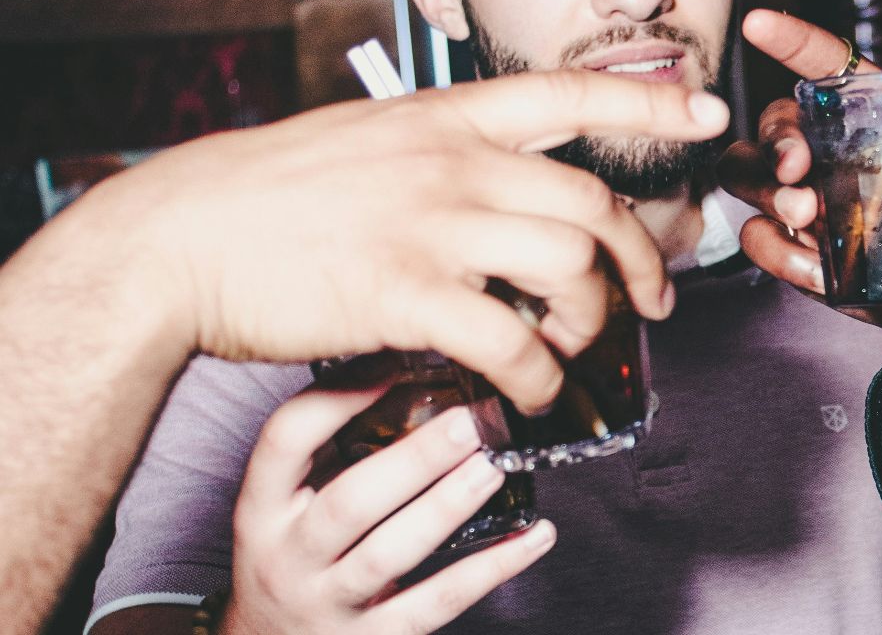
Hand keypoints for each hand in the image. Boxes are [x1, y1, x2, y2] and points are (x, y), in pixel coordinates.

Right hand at [76, 70, 729, 411]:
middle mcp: (452, 162)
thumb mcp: (367, 138)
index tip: (706, 111)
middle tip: (654, 298)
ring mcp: (432, 225)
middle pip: (594, 205)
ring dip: (592, 322)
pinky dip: (537, 377)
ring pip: (569, 270)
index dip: (649, 104)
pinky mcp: (404, 293)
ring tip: (575, 349)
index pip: (570, 95)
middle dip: (642, 260)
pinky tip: (529, 393)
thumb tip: (502, 187)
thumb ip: (442, 154)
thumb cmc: (268, 193)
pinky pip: (509, 342)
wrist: (178, 236)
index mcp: (445, 117)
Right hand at [224, 387, 553, 634]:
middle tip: (470, 420)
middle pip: (350, 502)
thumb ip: (333, 448)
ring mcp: (330, 603)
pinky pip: (440, 602)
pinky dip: (493, 567)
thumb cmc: (290, 558)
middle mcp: (289, 557)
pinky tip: (535, 534)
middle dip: (415, 459)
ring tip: (496, 465)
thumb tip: (411, 372)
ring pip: (393, 554)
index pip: (285, 441)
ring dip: (449, 506)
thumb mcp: (285, 504)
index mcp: (262, 508)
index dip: (336, 397)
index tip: (393, 361)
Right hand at [718, 9, 881, 348]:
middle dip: (776, 142)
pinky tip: (815, 271)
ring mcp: (804, 195)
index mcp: (872, 115)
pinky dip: (778, 251)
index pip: (826, 64)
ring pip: (747, 172)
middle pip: (776, 121)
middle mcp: (828, 148)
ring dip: (767, 192)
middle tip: (799, 171)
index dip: (792, 40)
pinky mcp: (793, 244)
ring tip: (806, 217)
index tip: (758, 23)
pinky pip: (758, 236)